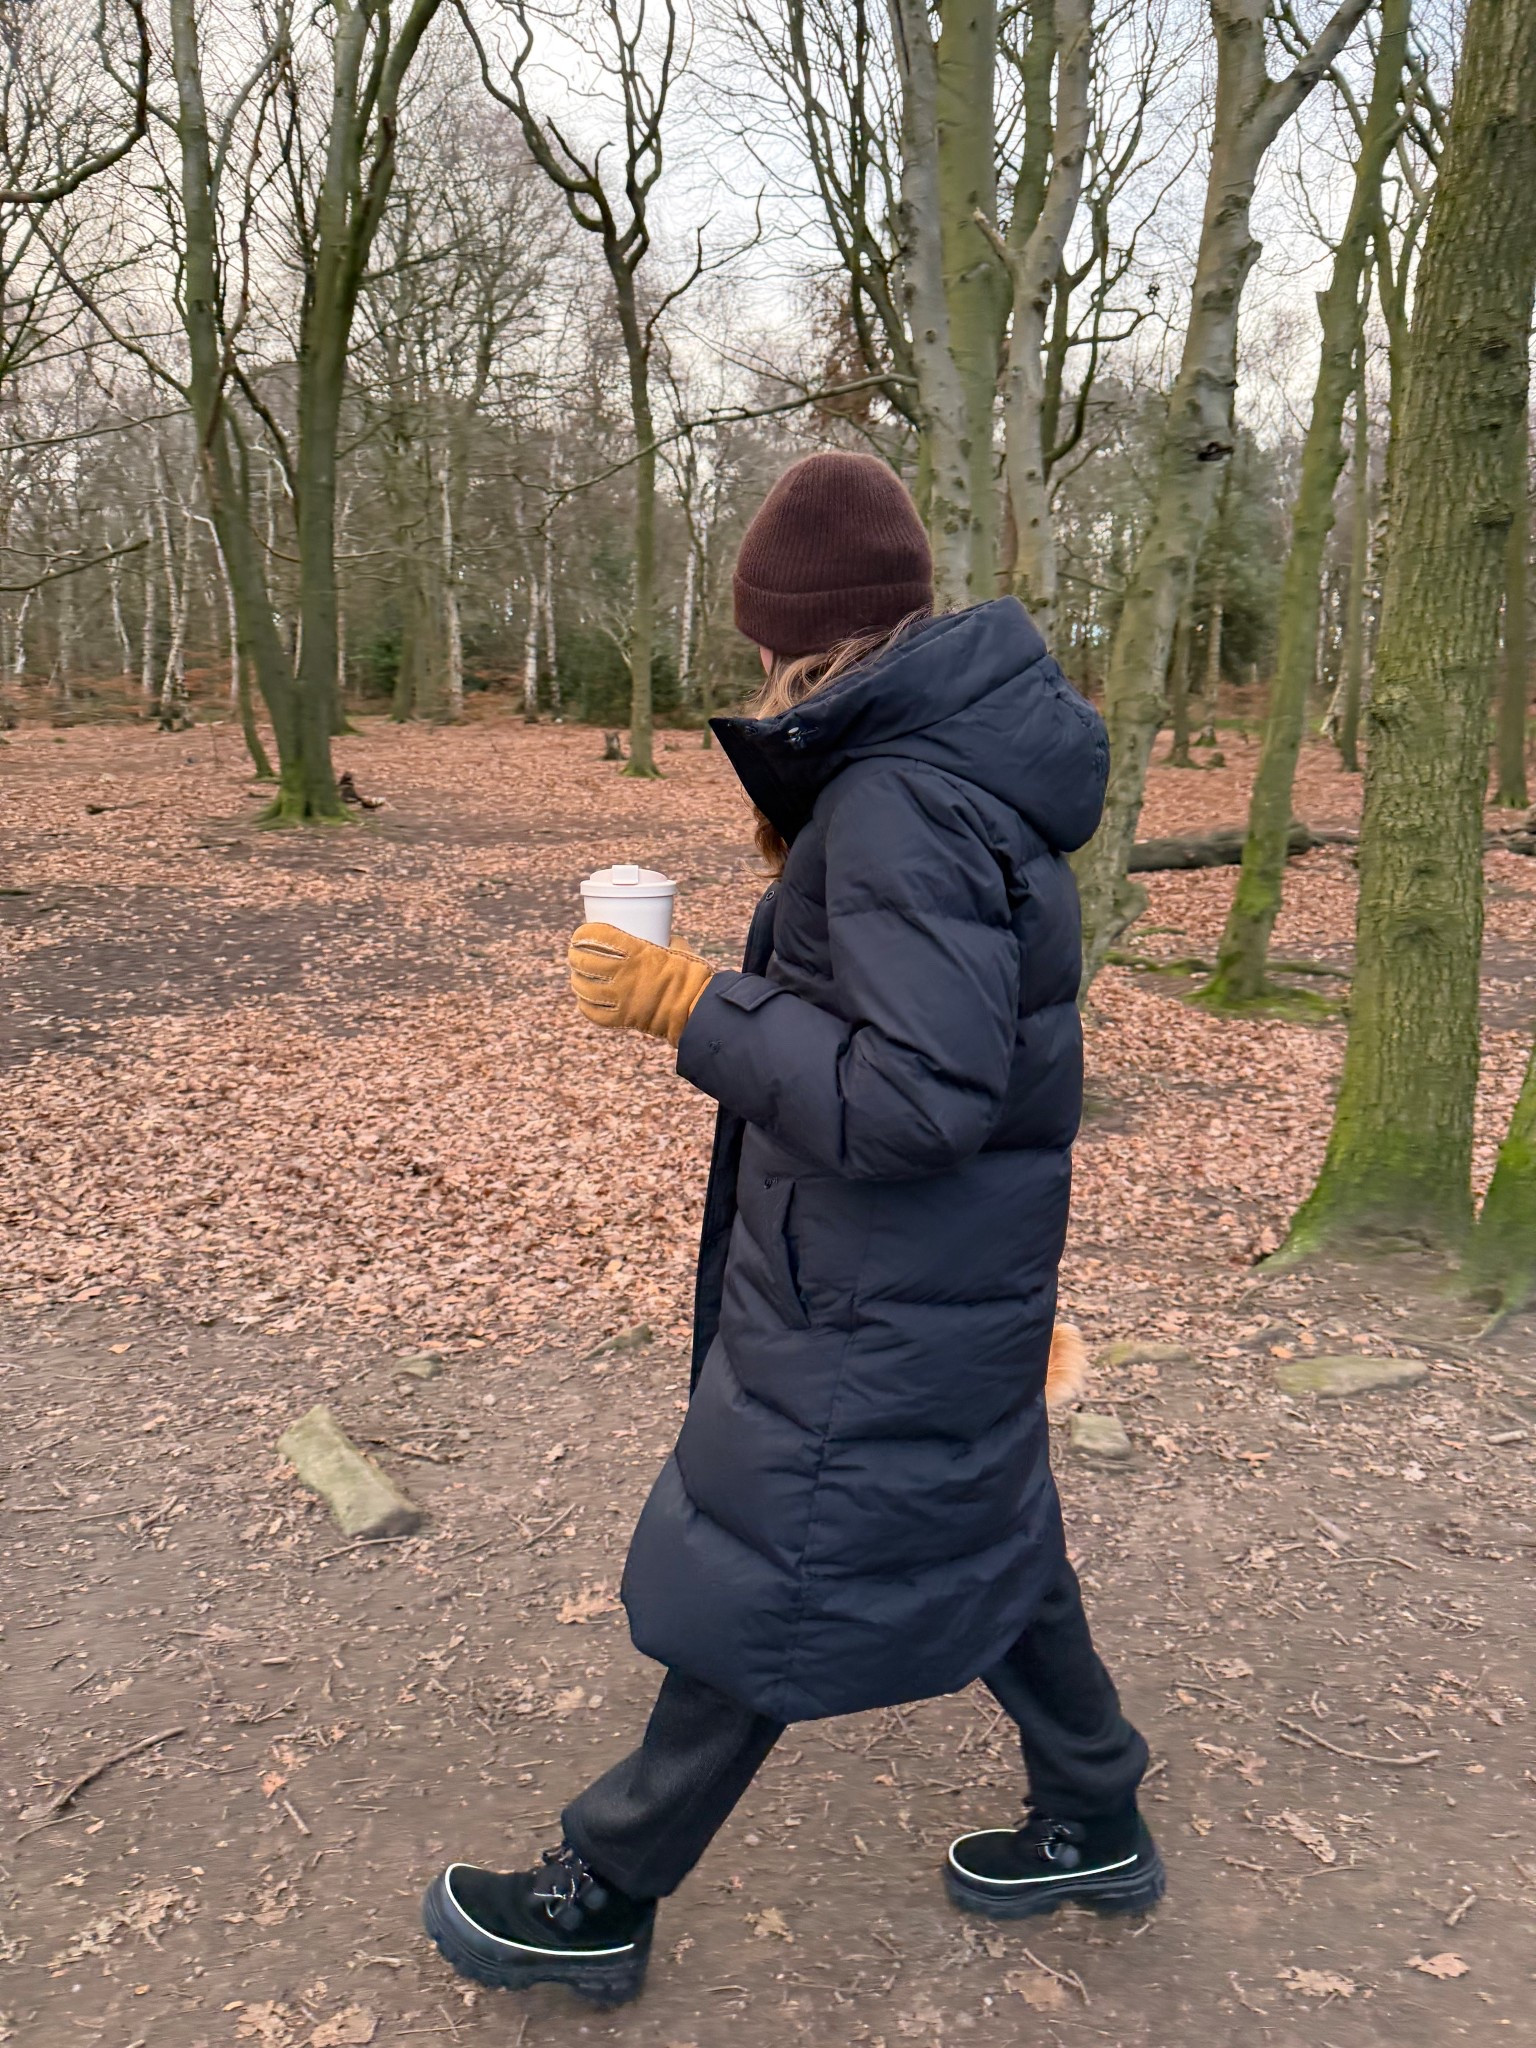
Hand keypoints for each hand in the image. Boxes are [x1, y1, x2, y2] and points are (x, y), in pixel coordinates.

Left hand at [568, 922, 714, 1045]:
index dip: (582, 934)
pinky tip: (585, 1000)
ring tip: (578, 976)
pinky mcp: (622, 1018)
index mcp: (636, 951)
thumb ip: (668, 941)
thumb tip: (666, 937)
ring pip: (583, 987)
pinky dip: (585, 1005)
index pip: (596, 936)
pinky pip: (592, 1012)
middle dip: (575, 956)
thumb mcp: (679, 948)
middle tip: (576, 954)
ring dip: (577, 980)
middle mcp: (622, 973)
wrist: (697, 1010)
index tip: (581, 934)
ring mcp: (620, 997)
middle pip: (583, 962)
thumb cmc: (693, 976)